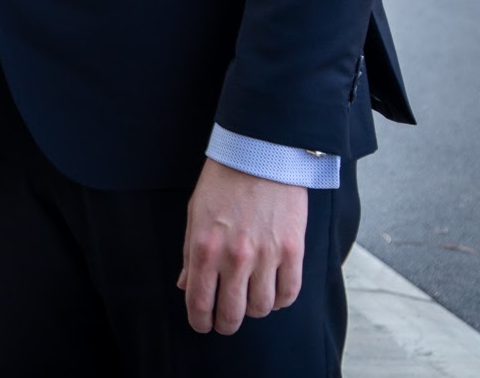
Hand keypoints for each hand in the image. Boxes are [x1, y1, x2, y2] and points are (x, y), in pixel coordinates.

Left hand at [178, 157, 308, 334]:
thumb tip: (186, 286)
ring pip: (262, 308)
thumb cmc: (222, 182)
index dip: (200, 320)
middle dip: (225, 324)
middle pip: (232, 313)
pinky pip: (289, 293)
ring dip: (254, 312)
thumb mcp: (195, 214)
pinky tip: (273, 294)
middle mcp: (234, 256)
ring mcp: (266, 255)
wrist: (260, 154)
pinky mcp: (293, 251)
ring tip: (249, 303)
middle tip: (225, 323)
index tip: (202, 325)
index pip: (199, 300)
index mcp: (204, 247)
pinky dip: (281, 301)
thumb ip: (189, 253)